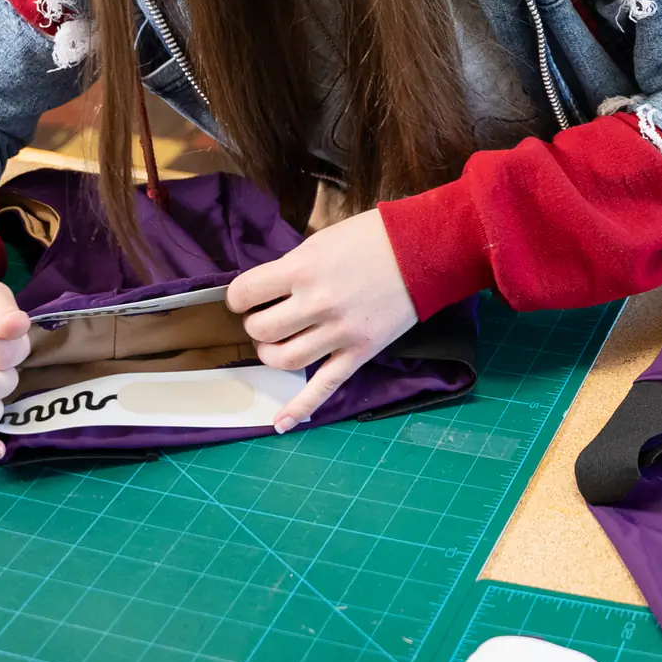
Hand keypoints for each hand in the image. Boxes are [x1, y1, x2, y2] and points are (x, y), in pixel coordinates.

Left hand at [226, 210, 417, 431]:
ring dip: (270, 355)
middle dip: (255, 326)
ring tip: (277, 344)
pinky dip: (300, 407)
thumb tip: (266, 292)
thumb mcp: (321, 242)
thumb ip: (292, 268)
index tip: (245, 298)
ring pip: (284, 360)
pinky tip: (280, 423)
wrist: (423, 249)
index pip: (246, 292)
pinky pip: (324, 386)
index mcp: (303, 269)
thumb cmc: (371, 238)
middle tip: (265, 318)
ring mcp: (339, 333)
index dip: (238, 297)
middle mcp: (317, 303)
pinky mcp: (359, 352)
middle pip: (262, 329)